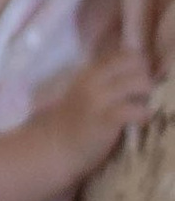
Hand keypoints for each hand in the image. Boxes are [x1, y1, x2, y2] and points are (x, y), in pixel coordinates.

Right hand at [46, 43, 155, 178]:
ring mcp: (100, 98)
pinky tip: (138, 122)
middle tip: (141, 95)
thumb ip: (105, 80)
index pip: (124, 53)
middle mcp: (94, 79)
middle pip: (137, 63)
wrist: (53, 147)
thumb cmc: (72, 121)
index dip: (139, 64)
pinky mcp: (107, 119)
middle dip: (145, 78)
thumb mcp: (85, 92)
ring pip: (141, 83)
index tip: (138, 79)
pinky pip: (138, 110)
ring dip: (148, 96)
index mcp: (89, 71)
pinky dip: (144, 116)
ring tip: (140, 108)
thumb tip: (137, 72)